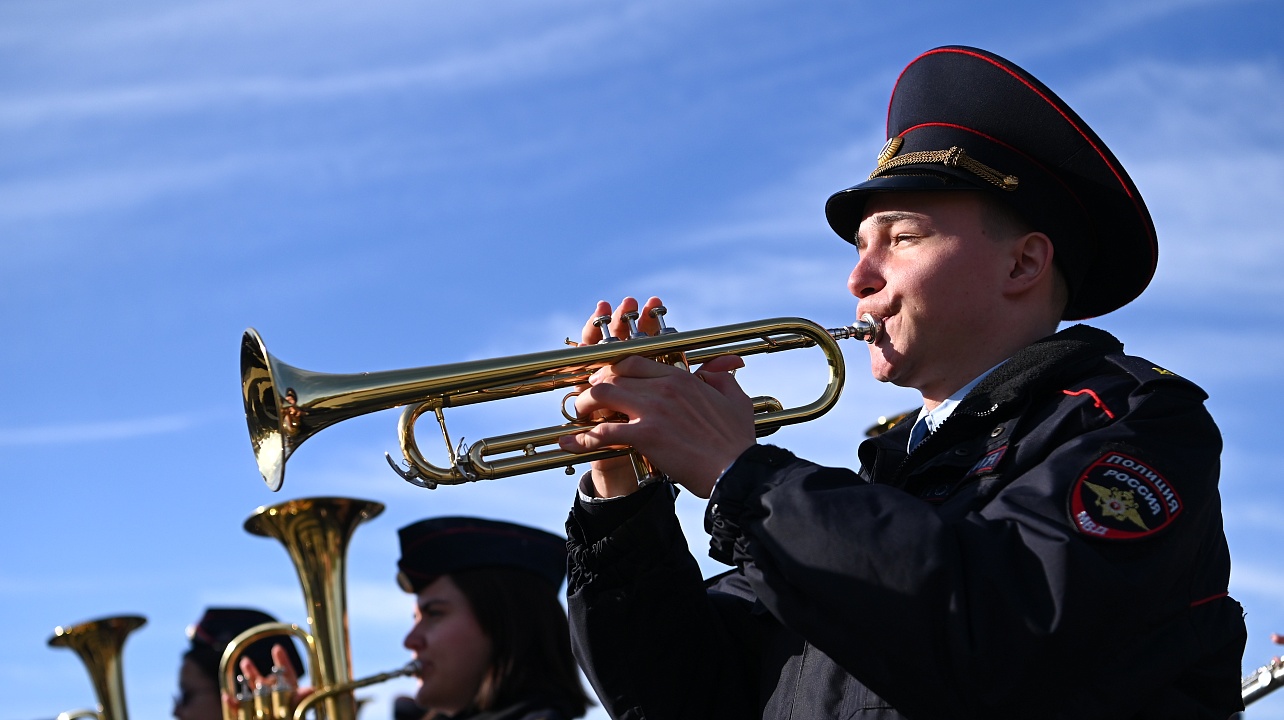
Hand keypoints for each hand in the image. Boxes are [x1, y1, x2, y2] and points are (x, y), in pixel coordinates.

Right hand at [226, 644, 311, 710]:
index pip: (288, 679)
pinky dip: (233, 706)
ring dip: (245, 685)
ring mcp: (263, 713)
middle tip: (246, 661)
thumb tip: (309, 689)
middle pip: (265, 686)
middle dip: (255, 674)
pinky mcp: (249, 718)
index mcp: (291, 701)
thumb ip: (299, 702)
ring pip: (252, 697)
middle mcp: (276, 706)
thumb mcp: (297, 712)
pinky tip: (227, 697)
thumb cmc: (295, 718)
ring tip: (238, 672)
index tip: (276, 649)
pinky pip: (239, 714)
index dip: (283, 664)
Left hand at [561, 297, 754, 497]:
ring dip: (584, 404)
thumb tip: (716, 369)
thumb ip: (721, 378)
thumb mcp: (734, 401)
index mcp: (681, 378)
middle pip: (613, 374)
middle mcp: (663, 388)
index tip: (605, 380)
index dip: (613, 369)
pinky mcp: (646, 436)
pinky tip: (569, 443)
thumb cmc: (737, 441)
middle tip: (588, 399)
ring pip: (602, 394)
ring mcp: (653, 410)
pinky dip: (581, 438)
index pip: (634, 361)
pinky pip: (603, 432)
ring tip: (578, 416)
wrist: (737, 471)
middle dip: (594, 384)